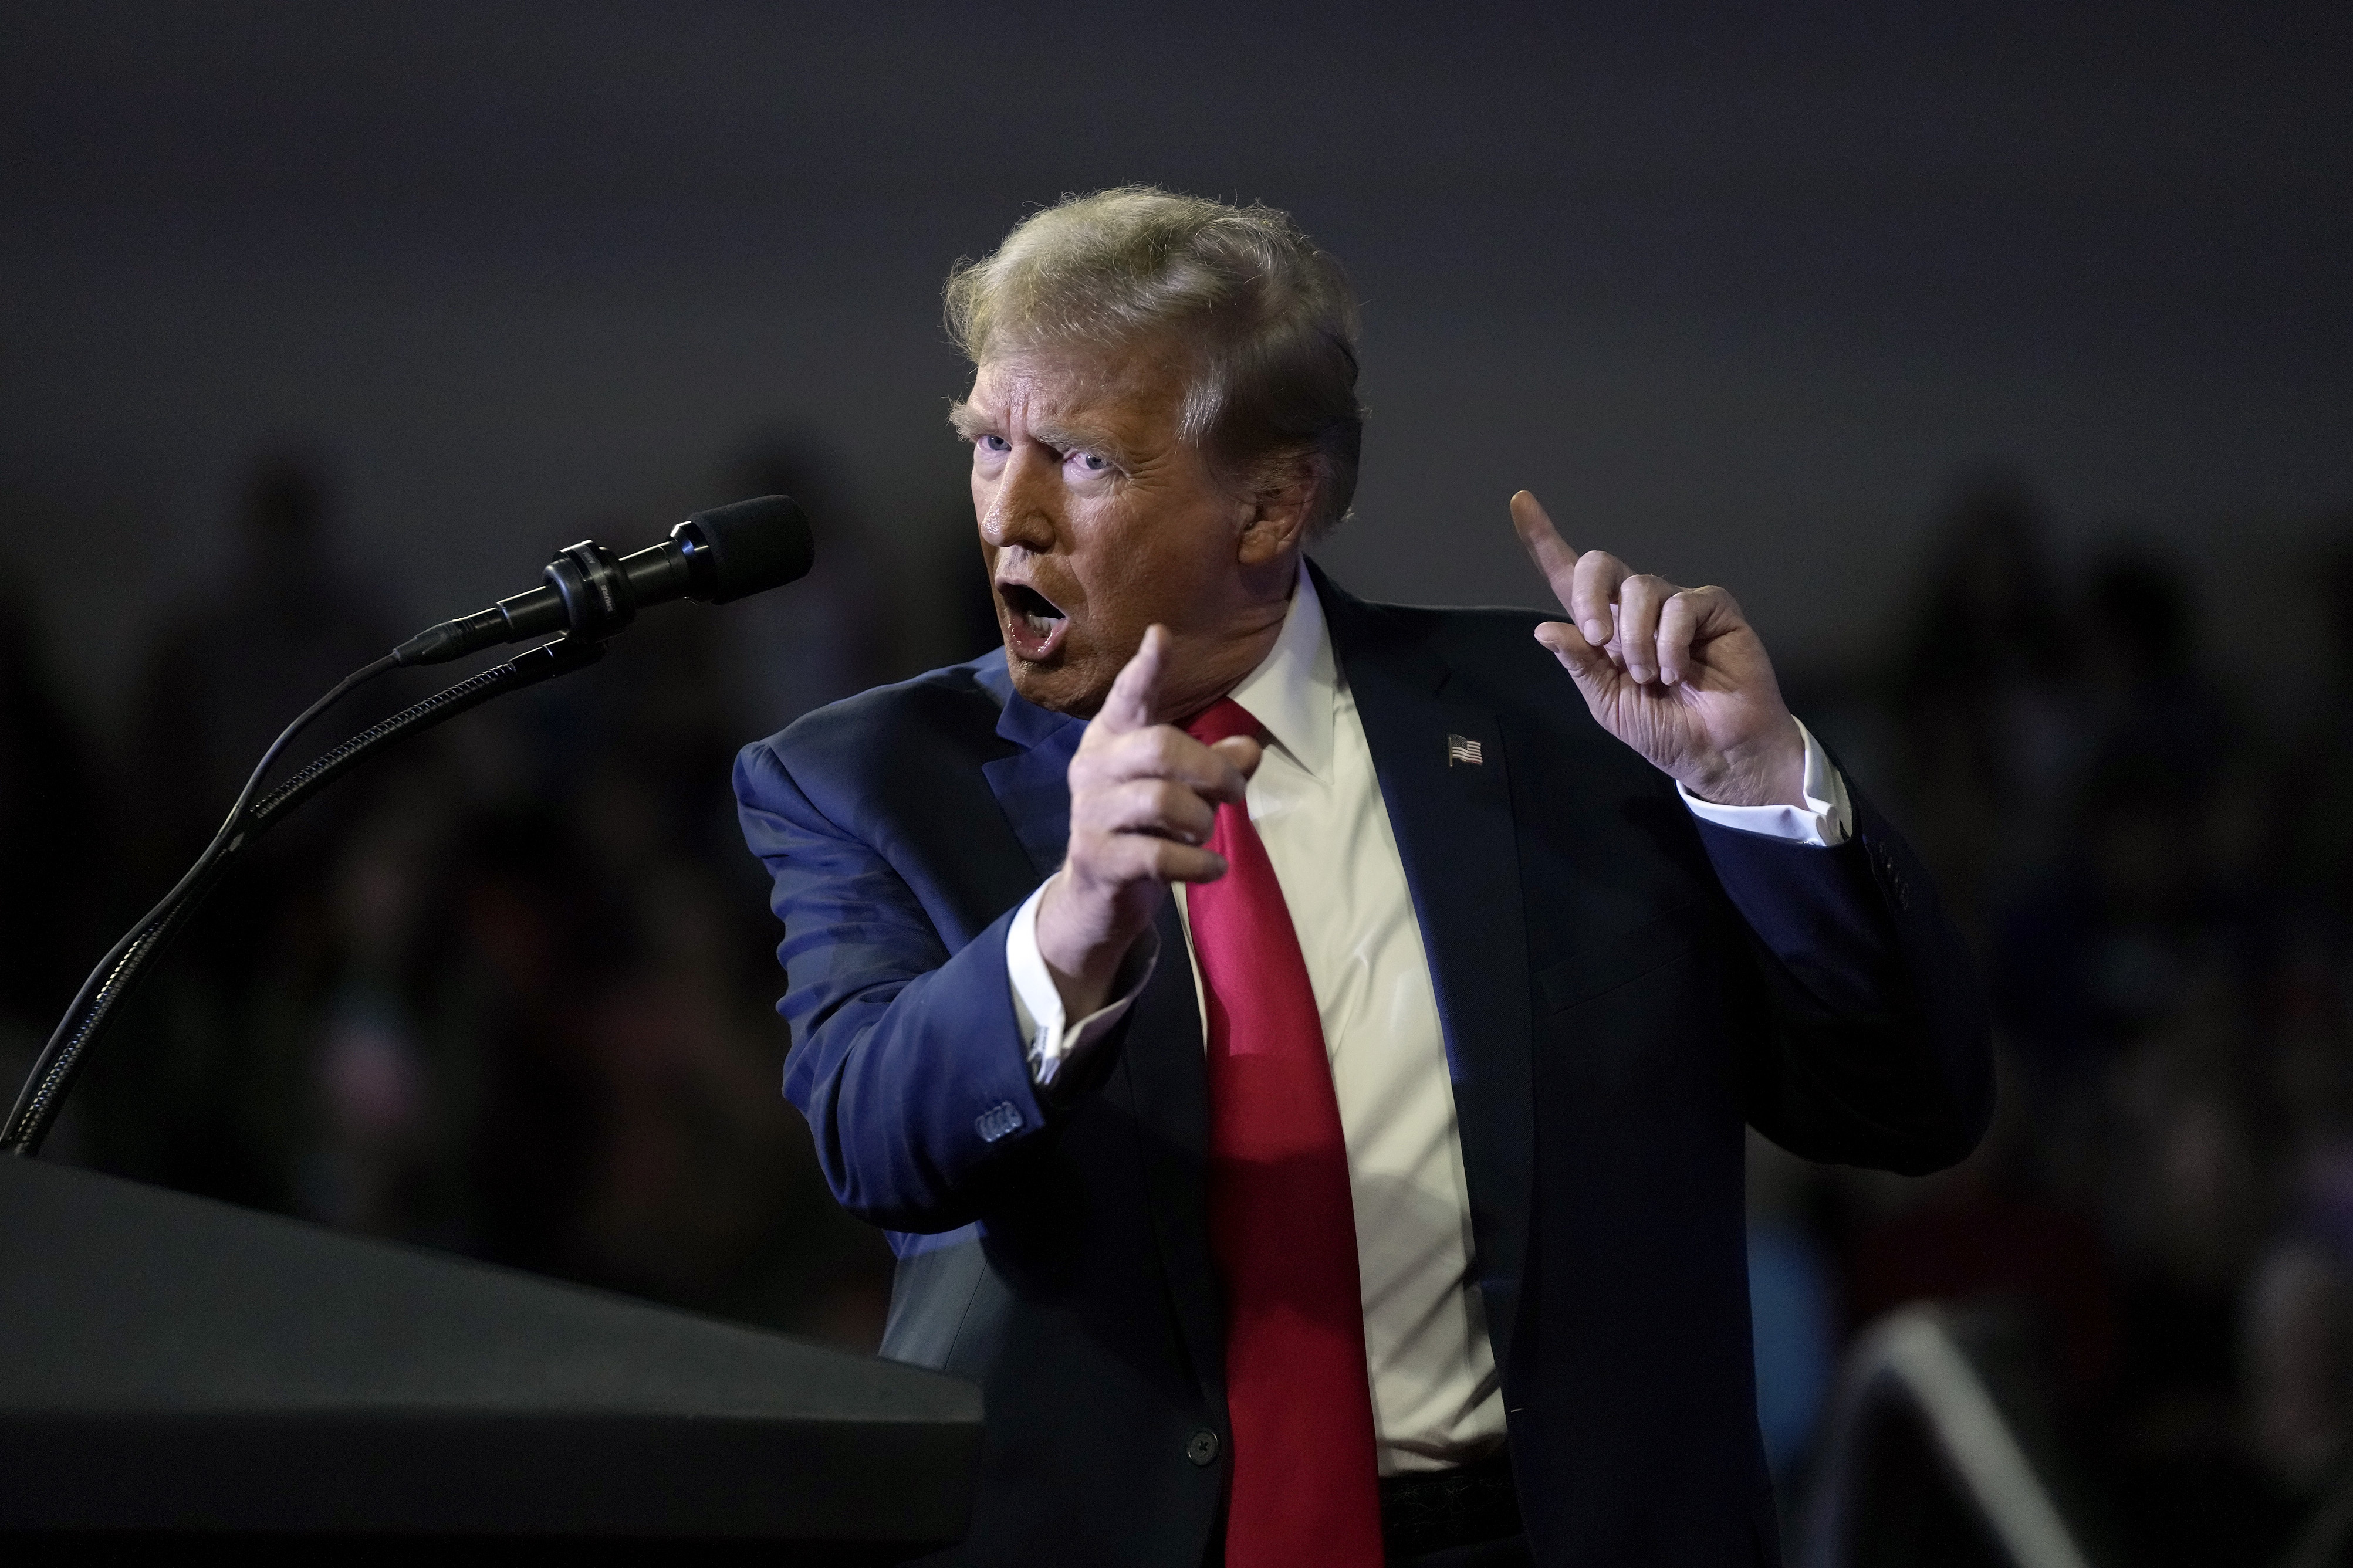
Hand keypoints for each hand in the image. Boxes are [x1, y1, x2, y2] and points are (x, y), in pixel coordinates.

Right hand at [1034, 625, 1262, 1016]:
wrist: (1095, 898)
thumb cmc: (1142, 828)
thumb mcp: (1181, 791)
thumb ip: (1214, 765)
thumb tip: (1251, 748)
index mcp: (1112, 738)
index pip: (1128, 695)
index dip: (1146, 668)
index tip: (1161, 635)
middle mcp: (1094, 767)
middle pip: (1158, 745)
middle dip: (1210, 768)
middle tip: (1234, 792)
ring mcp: (1090, 814)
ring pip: (1161, 800)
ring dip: (1201, 819)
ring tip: (1207, 833)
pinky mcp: (1099, 859)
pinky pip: (1159, 855)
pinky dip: (1197, 863)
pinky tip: (1213, 868)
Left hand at [1510, 490, 1803, 807]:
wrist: (1716, 753)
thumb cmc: (1664, 730)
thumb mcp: (1608, 703)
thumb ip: (1580, 664)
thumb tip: (1544, 628)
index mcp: (1604, 629)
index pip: (1569, 578)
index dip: (1544, 541)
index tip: (1520, 502)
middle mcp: (1636, 608)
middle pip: (1601, 565)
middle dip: (1590, 596)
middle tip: (1599, 640)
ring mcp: (1675, 603)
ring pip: (1641, 588)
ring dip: (1639, 640)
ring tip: (1652, 678)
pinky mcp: (1713, 606)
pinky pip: (1681, 604)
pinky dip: (1672, 642)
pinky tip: (1678, 671)